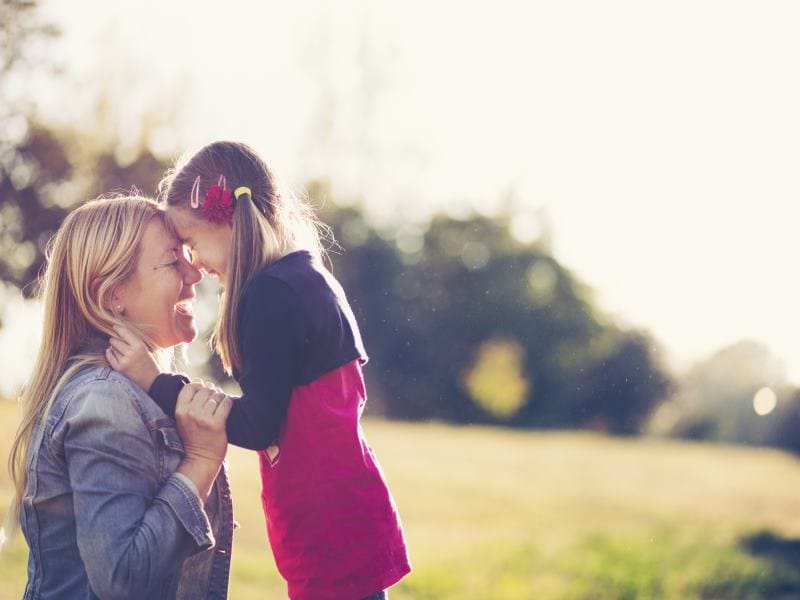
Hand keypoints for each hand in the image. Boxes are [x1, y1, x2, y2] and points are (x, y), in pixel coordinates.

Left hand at [106, 324, 159, 390]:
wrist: (152, 380)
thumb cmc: (149, 363)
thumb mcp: (145, 349)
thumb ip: (133, 342)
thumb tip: (118, 334)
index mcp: (140, 346)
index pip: (125, 333)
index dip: (118, 328)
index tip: (115, 326)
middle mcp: (131, 353)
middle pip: (115, 341)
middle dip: (115, 340)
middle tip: (116, 340)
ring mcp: (124, 361)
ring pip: (112, 348)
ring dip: (114, 348)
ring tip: (121, 351)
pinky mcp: (119, 368)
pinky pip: (110, 357)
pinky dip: (110, 353)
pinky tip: (112, 352)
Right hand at [175, 381, 232, 499]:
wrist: (201, 458)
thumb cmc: (194, 437)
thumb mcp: (184, 420)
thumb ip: (189, 403)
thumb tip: (201, 383)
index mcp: (180, 411)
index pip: (189, 386)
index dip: (199, 385)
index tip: (204, 390)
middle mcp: (191, 413)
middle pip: (205, 390)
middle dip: (212, 391)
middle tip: (215, 399)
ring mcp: (204, 419)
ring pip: (216, 395)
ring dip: (221, 397)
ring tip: (220, 404)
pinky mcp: (217, 424)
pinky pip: (226, 403)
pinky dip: (228, 402)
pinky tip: (227, 406)